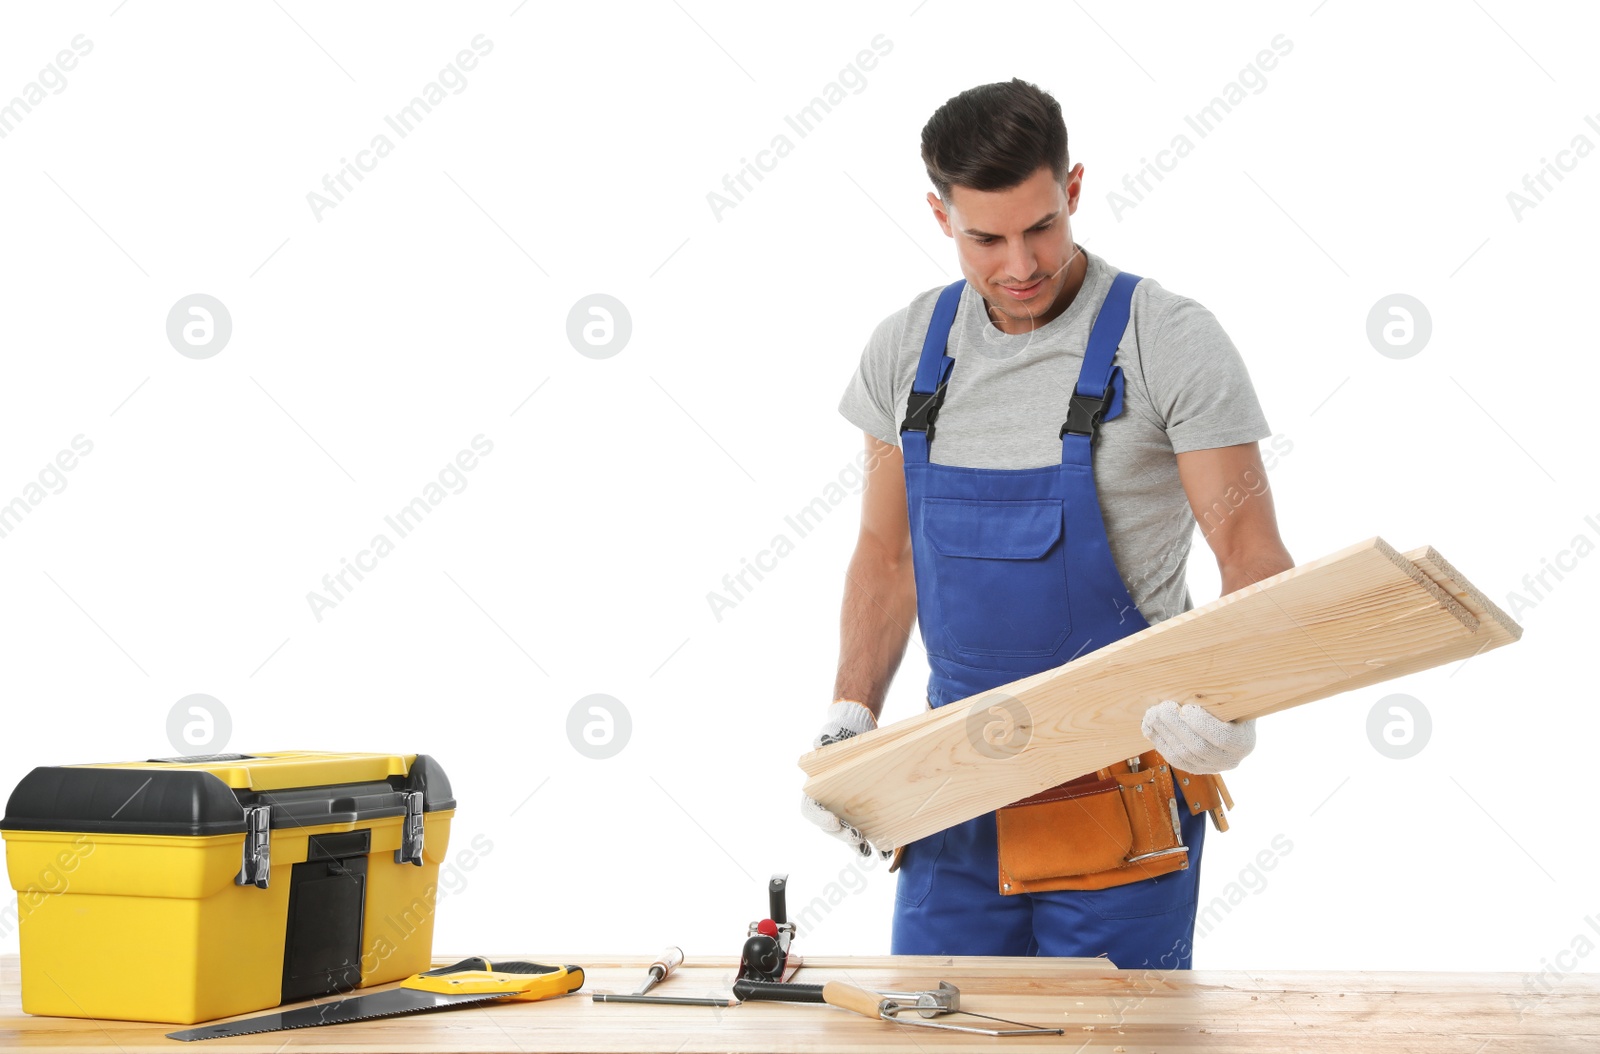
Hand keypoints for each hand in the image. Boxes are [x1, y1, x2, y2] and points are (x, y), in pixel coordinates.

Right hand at [802, 701, 893, 859]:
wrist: (857, 733)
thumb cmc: (839, 736)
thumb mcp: (830, 735)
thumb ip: (824, 741)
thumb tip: (819, 743)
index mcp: (815, 790)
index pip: (810, 809)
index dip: (819, 819)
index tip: (833, 822)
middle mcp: (828, 804)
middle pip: (831, 828)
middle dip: (843, 836)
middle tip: (857, 837)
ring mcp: (846, 810)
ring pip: (848, 833)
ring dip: (858, 844)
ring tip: (869, 850)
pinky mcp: (864, 812)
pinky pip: (867, 830)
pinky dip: (875, 841)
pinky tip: (885, 849)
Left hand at [1141, 700, 1255, 773]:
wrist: (1231, 721)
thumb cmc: (1230, 705)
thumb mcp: (1232, 699)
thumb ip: (1219, 696)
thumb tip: (1193, 678)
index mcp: (1244, 741)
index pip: (1223, 737)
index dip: (1202, 724)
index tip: (1185, 709)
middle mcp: (1230, 760)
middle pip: (1198, 747)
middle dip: (1176, 726)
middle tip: (1160, 708)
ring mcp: (1212, 767)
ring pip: (1183, 755)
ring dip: (1163, 734)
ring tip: (1151, 715)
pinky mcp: (1195, 769)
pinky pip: (1175, 760)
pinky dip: (1160, 743)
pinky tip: (1150, 728)